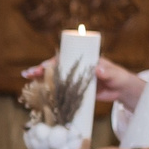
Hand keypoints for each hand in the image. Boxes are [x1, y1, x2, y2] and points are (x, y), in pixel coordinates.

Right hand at [20, 55, 144, 114]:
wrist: (122, 90)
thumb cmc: (120, 78)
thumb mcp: (115, 74)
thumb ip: (108, 71)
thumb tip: (97, 68)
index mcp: (84, 60)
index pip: (66, 58)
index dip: (54, 61)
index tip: (45, 65)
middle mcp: (76, 67)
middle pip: (56, 67)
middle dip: (41, 69)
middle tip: (29, 73)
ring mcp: (74, 78)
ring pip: (54, 77)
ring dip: (40, 78)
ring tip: (27, 78)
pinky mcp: (74, 89)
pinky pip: (59, 89)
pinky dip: (48, 89)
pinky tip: (36, 90)